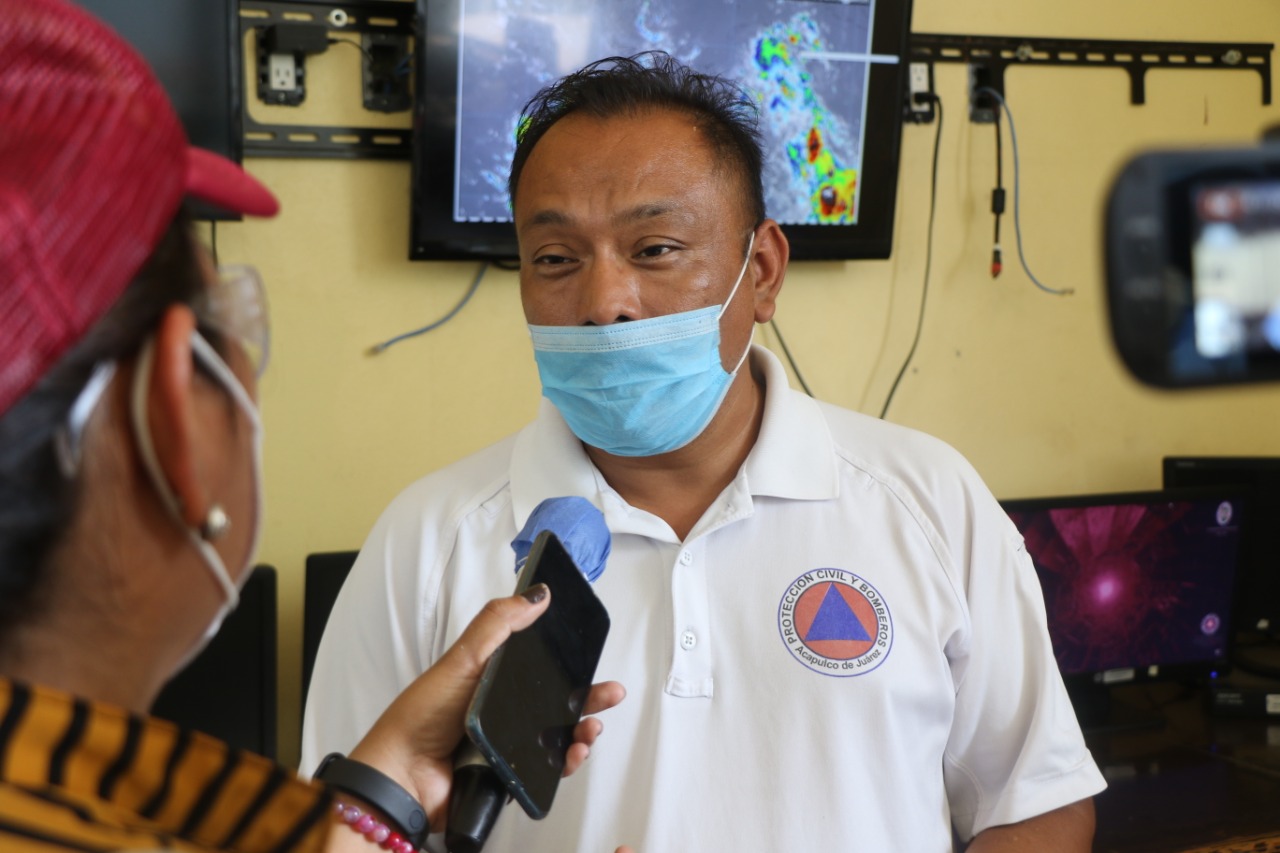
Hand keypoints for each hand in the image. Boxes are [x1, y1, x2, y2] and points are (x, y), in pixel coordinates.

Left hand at [346, 587, 625, 831]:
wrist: (403, 775)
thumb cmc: (422, 715)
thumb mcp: (462, 659)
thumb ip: (498, 624)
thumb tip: (537, 594)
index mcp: (491, 678)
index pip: (538, 663)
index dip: (566, 658)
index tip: (589, 650)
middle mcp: (502, 710)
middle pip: (556, 700)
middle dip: (587, 697)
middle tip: (610, 692)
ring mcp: (508, 743)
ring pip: (557, 735)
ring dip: (582, 730)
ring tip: (592, 726)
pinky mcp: (511, 774)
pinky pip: (548, 768)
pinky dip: (567, 761)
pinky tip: (574, 752)